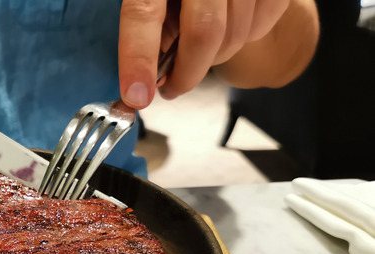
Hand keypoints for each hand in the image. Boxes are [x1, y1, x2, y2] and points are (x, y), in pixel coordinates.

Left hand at [117, 0, 291, 108]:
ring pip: (234, 36)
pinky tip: (229, 24)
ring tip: (201, 45)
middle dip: (187, 74)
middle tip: (172, 88)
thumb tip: (149, 73)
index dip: (139, 58)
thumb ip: (151, 20)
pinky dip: (243, 38)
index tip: (137, 95)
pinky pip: (260, 27)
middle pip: (203, 32)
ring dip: (214, 56)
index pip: (144, 13)